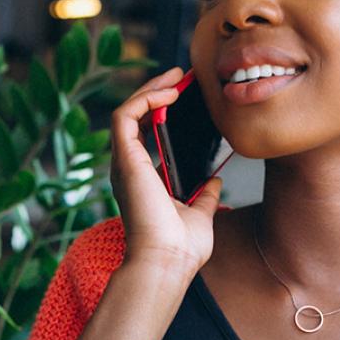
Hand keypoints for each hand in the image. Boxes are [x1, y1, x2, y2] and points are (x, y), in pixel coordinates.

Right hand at [109, 66, 222, 273]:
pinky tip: (169, 92)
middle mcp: (130, 169)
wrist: (168, 264)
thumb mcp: (200, 214)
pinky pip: (125, 116)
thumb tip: (215, 179)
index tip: (187, 95)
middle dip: (158, 91)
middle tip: (184, 75)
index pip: (147, 134)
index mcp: (144, 179)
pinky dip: (145, 99)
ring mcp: (124, 164)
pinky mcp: (124, 160)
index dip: (163, 111)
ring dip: (152, 88)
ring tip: (178, 76)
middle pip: (136, 117)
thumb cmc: (180, 249)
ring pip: (127, 111)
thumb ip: (205, 195)